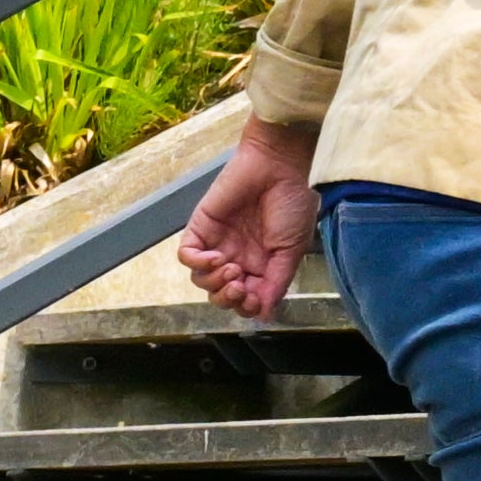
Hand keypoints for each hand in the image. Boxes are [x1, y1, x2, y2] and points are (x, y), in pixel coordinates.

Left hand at [179, 119, 325, 324]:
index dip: (246, 306)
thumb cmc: (293, 204)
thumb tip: (264, 313)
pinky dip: (198, 263)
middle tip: (239, 286)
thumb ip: (277, 282)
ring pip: (202, 280)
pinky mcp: (200, 229)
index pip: (246, 298)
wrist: (279, 167)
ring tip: (232, 267)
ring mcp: (217, 244)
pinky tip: (216, 258)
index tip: (254, 300)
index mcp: (262, 265)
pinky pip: (187, 257)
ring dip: (215, 282)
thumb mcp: (293, 249)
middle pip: (220, 294)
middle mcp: (238, 257)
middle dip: (227, 298)